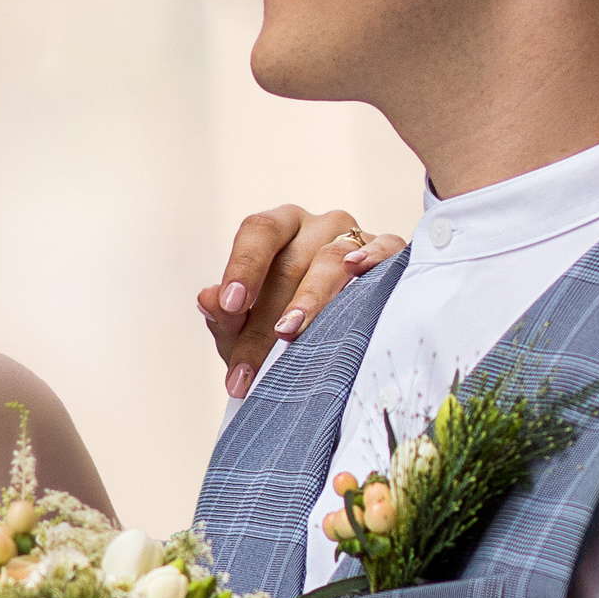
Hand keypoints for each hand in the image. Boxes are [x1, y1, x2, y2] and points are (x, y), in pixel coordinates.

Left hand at [200, 207, 404, 402]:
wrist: (344, 341)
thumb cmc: (287, 329)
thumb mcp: (251, 328)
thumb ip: (227, 319)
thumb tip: (207, 300)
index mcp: (279, 230)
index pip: (258, 232)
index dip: (243, 265)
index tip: (230, 304)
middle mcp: (317, 227)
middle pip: (290, 263)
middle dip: (263, 323)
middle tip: (246, 370)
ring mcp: (356, 237)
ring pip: (332, 259)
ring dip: (309, 300)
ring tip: (287, 333)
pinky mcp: (391, 252)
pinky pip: (387, 248)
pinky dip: (372, 257)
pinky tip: (357, 270)